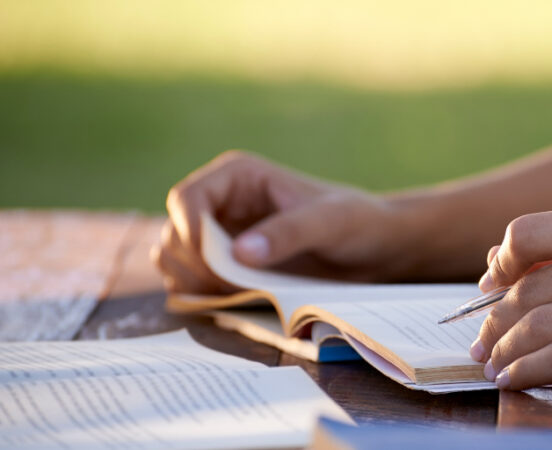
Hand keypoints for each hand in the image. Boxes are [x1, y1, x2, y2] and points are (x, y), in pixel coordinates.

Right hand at [151, 151, 416, 292]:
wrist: (374, 249)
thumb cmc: (357, 222)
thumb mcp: (329, 223)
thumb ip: (288, 234)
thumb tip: (240, 253)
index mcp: (238, 177)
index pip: (186, 199)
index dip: (188, 231)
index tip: (214, 263)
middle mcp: (221, 204)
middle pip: (175, 235)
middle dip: (193, 266)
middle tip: (231, 288)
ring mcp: (221, 237)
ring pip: (176, 262)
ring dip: (194, 284)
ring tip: (235, 295)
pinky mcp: (227, 267)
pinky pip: (194, 284)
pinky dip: (203, 297)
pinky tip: (234, 303)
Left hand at [469, 206, 551, 403]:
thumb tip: (495, 266)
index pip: (526, 233)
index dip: (499, 265)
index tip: (489, 291)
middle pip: (526, 289)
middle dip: (493, 323)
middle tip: (481, 344)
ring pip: (538, 327)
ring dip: (505, 352)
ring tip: (493, 366)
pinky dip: (527, 373)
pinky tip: (514, 381)